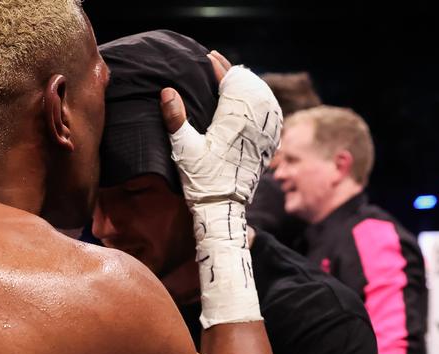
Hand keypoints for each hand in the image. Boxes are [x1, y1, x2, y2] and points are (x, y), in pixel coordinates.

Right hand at [161, 54, 282, 206]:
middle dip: (233, 73)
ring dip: (248, 86)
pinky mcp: (268, 144)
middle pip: (249, 85)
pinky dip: (261, 101)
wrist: (224, 210)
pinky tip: (252, 101)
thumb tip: (167, 91)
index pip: (230, 81)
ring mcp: (264, 134)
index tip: (208, 57)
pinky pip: (270, 113)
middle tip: (218, 65)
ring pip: (262, 97)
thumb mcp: (184, 150)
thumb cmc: (202, 180)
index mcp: (234, 119)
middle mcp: (254, 123)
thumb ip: (175, 119)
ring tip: (233, 80)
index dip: (218, 67)